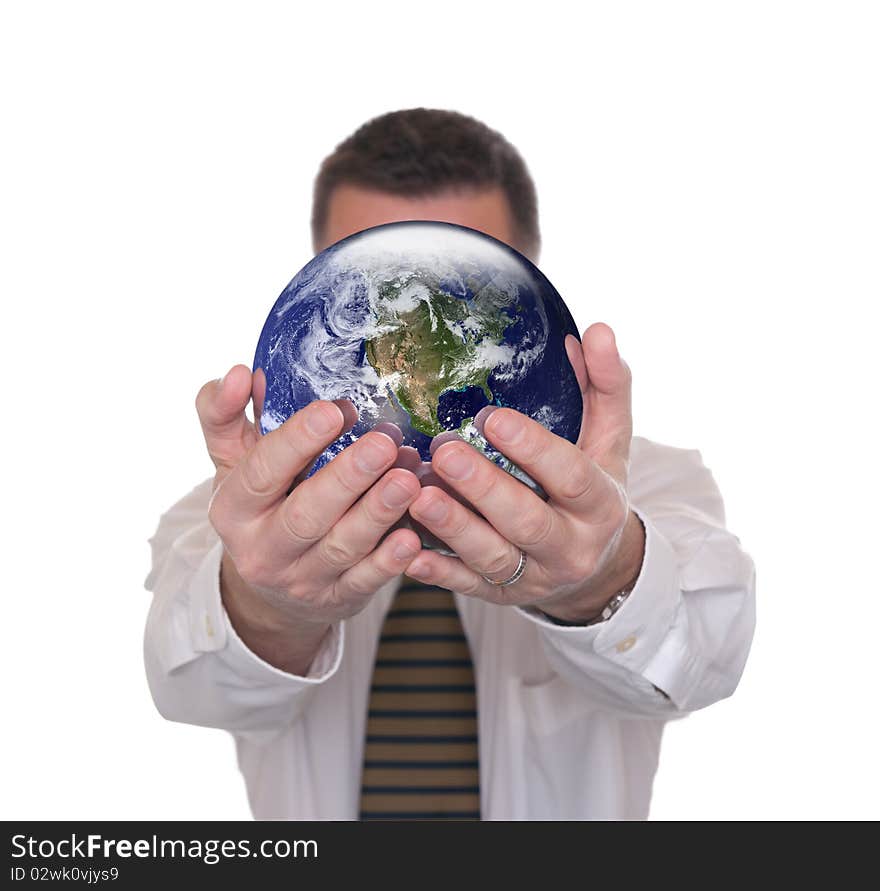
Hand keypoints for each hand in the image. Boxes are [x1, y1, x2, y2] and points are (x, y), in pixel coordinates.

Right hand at [196, 365, 423, 671]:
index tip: (334, 409)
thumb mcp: (232, 461)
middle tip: (384, 442)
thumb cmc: (259, 505)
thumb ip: (225, 414)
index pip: (261, 473)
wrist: (269, 589)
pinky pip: (366, 581)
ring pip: (342, 547)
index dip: (296, 442)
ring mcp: (302, 579)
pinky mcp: (338, 598)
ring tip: (409, 477)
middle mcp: (263, 549)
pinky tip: (414, 535)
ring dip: (378, 512)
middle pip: (305, 515)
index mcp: (233, 508)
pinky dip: (390, 561)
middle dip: (347, 478)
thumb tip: (239, 373)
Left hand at [403, 323, 645, 622]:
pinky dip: (437, 571)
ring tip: (415, 494)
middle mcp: (570, 546)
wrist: (595, 570)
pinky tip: (407, 552)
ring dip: (452, 528)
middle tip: (443, 452)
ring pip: (492, 558)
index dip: (533, 448)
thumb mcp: (609, 442)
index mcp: (598, 504)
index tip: (492, 417)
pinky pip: (466, 586)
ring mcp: (533, 576)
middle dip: (484, 488)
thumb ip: (606, 387)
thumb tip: (597, 330)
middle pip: (526, 521)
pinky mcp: (501, 595)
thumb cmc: (592, 492)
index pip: (571, 476)